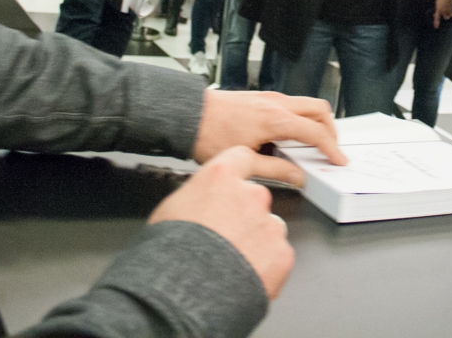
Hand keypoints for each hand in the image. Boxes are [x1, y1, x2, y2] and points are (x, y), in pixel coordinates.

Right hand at [148, 147, 293, 298]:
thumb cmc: (170, 253)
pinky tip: (243, 276)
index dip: (243, 170)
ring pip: (268, 229)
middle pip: (256, 199)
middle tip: (226, 239)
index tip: (245, 177)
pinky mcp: (282, 253)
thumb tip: (200, 205)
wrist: (184, 293)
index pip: (243, 157)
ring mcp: (269, 223)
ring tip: (232, 263)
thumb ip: (198, 197)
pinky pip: (277, 256)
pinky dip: (266, 266)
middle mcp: (251, 194)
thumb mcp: (172, 209)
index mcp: (222, 177)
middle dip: (245, 217)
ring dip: (256, 242)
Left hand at [193, 90, 346, 186]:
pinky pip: (293, 103)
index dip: (332, 148)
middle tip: (331, 148)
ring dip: (317, 121)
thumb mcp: (245, 158)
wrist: (189, 114)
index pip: (316, 133)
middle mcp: (276, 103)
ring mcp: (270, 97)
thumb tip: (296, 177)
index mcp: (276, 119)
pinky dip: (301, 116)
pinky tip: (292, 134)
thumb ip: (275, 169)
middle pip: (319, 110)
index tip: (339, 159)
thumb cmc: (209, 134)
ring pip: (307, 104)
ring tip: (314, 142)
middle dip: (331, 129)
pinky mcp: (262, 96)